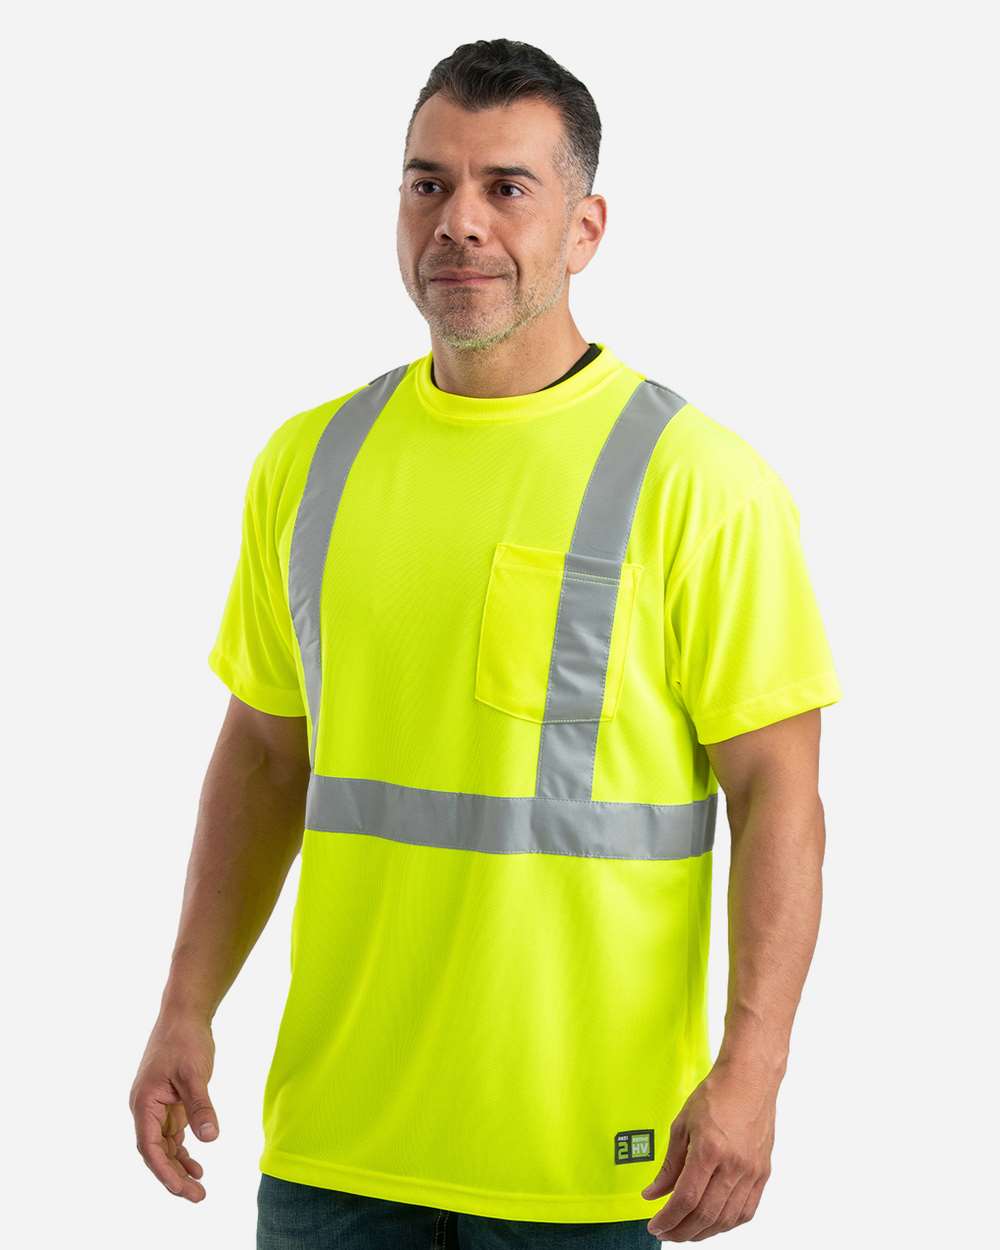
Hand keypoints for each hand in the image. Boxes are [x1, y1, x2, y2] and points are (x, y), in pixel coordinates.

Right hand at [129, 1013, 219, 1201]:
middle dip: (174, 1176)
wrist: (184, 1014)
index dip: (165, 1172)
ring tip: (199, 1186)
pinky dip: (183, 1148)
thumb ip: (200, 1107)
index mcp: (144, 1103)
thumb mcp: (195, 1074)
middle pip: (156, 1151)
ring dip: (179, 1165)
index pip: (150, 1147)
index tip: (182, 1190)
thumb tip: (210, 1139)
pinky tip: (197, 1162)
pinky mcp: (169, 1101)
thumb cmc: (185, 1040)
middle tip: (198, 1196)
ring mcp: (157, 1105)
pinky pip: (173, 1132)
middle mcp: (146, 1108)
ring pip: (165, 1145)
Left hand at [641, 1059, 775, 1240]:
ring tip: (685, 1231)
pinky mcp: (763, 1174)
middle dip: (681, 1231)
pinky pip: (746, 1211)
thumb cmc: (715, 1096)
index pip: (685, 1199)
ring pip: (726, 1219)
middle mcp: (733, 1165)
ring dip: (703, 1232)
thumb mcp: (682, 1125)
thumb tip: (653, 1193)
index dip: (668, 1219)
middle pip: (705, 1214)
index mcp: (709, 1150)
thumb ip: (669, 1165)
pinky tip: (711, 1222)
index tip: (655, 1226)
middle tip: (665, 1233)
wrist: (749, 1080)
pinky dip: (727, 1223)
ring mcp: (751, 1172)